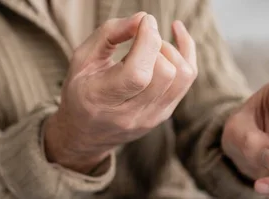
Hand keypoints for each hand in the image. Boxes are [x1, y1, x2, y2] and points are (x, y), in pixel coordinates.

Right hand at [44, 13, 197, 172]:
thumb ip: (109, 34)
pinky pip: (188, 80)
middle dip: (157, 45)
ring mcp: (151, 118)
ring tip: (152, 45)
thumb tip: (143, 19)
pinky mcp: (164, 114)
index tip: (144, 22)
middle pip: (164, 74)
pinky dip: (186, 53)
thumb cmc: (81, 90)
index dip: (147, 42)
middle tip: (141, 36)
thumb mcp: (82, 59)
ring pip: (182, 77)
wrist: (85, 133)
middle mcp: (129, 114)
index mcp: (101, 100)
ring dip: (171, 51)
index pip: (137, 74)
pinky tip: (176, 36)